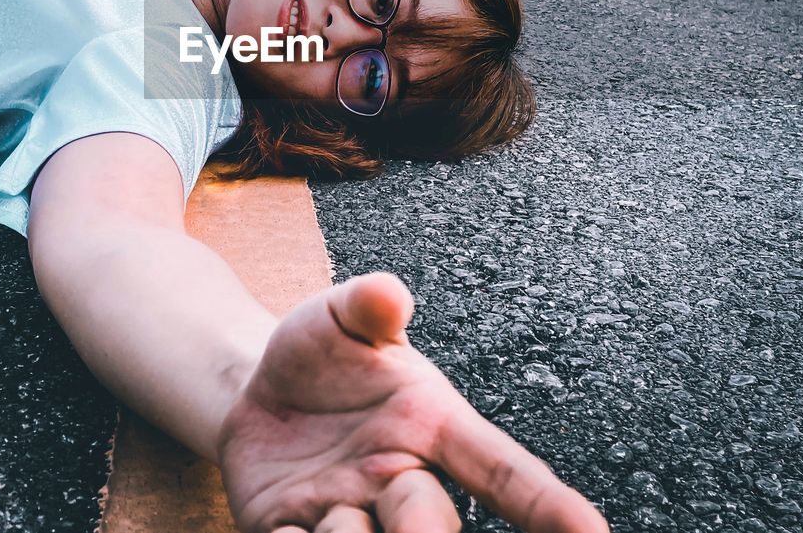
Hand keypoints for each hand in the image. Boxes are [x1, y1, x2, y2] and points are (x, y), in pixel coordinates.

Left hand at [215, 272, 607, 532]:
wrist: (255, 390)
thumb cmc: (320, 352)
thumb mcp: (338, 315)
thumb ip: (366, 304)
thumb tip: (388, 293)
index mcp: (430, 427)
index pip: (501, 469)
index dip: (547, 504)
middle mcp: (398, 480)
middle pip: (433, 523)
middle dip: (423, 530)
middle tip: (397, 511)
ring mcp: (347, 515)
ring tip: (328, 510)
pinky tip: (289, 529)